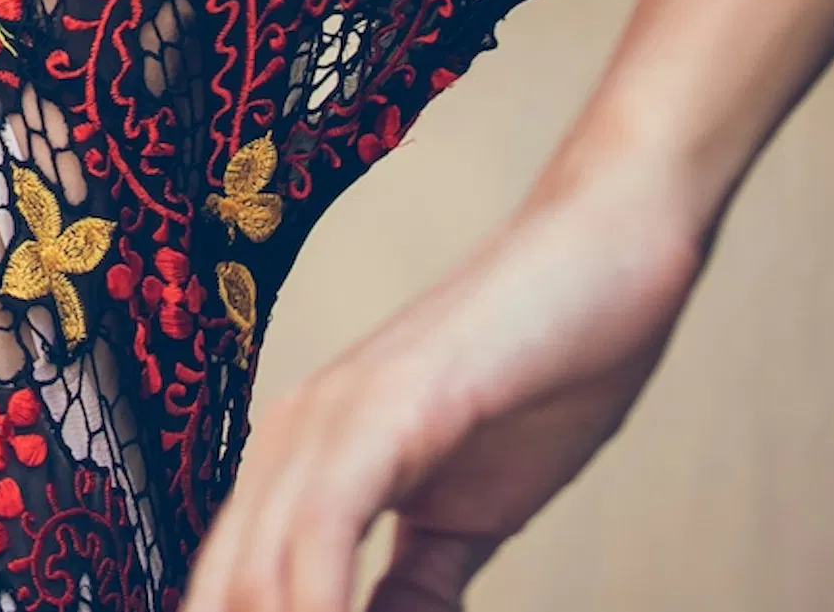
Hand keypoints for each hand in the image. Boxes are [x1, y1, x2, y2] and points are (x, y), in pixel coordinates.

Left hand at [181, 161, 712, 610]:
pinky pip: (323, 525)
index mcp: (297, 465)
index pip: (231, 592)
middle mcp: (289, 440)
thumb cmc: (543, 377)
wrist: (607, 256)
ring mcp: (330, 417)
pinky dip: (317, 601)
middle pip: (226, 592)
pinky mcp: (388, 406)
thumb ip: (415, 589)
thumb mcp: (467, 515)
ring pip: (258, 573)